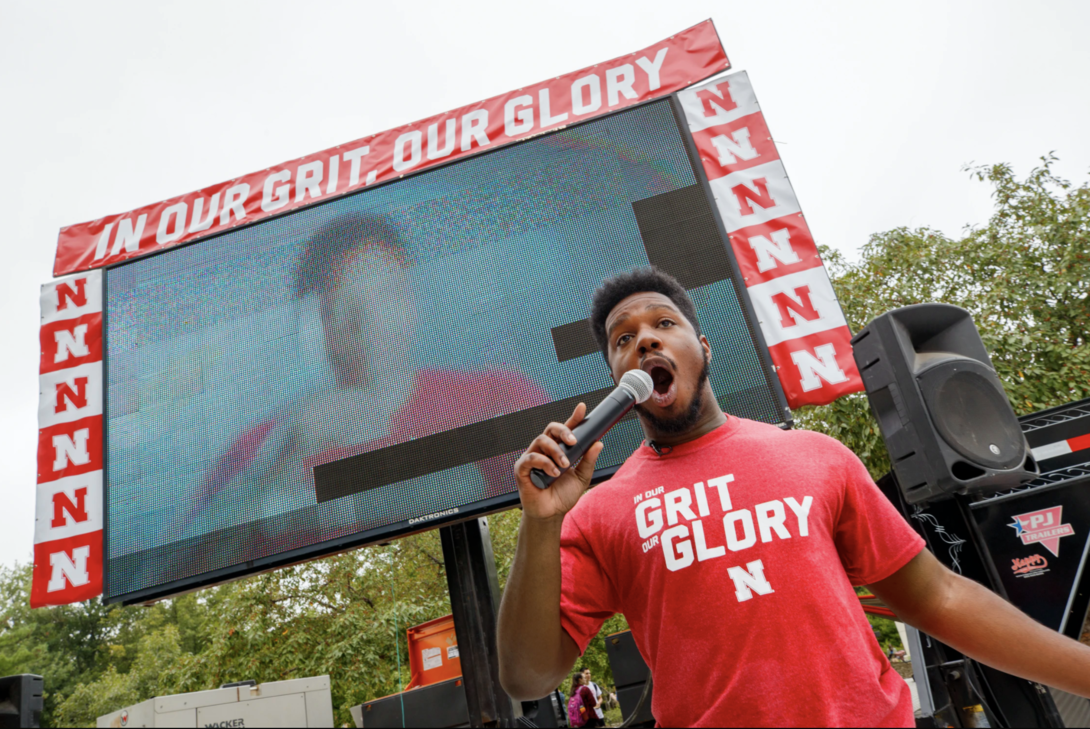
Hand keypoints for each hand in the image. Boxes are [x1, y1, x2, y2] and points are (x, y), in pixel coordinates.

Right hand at [513, 403, 603, 521]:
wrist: (551, 514)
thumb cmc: (563, 495)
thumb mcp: (582, 477)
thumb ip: (589, 461)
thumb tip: (598, 443)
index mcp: (559, 449)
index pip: (566, 429)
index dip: (574, 417)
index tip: (582, 408)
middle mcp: (545, 450)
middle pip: (551, 428)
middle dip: (563, 431)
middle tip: (574, 441)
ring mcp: (532, 457)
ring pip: (541, 440)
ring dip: (556, 451)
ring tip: (564, 465)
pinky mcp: (522, 468)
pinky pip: (531, 457)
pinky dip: (544, 463)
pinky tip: (553, 473)